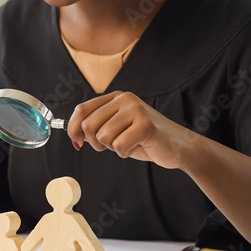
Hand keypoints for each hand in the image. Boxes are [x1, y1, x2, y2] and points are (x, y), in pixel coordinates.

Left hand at [67, 91, 200, 169]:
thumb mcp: (117, 128)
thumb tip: (73, 134)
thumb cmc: (144, 139)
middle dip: (95, 143)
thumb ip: (97, 126)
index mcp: (116, 97)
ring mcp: (136, 110)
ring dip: (113, 148)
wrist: (177, 146)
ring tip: (128, 143)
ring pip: (103, 137)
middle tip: (112, 145)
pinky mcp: (145, 125)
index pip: (82, 109)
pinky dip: (125, 153)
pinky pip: (119, 146)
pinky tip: (137, 147)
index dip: (73, 128)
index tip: (76, 141)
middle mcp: (125, 99)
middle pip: (89, 125)